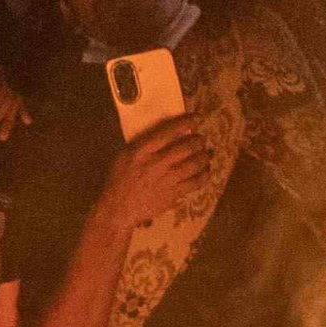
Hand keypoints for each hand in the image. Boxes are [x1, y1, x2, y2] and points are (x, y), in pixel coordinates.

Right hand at [93, 119, 207, 228]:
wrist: (117, 209)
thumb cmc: (117, 180)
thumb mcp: (123, 156)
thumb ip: (142, 144)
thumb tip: (163, 134)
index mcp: (142, 151)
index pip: (168, 131)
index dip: (185, 122)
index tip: (197, 117)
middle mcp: (157, 163)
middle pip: (186, 147)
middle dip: (198, 140)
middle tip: (202, 139)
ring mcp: (167, 180)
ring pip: (194, 164)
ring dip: (204, 157)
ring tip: (208, 154)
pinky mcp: (173, 195)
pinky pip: (195, 183)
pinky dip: (204, 175)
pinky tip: (207, 172)